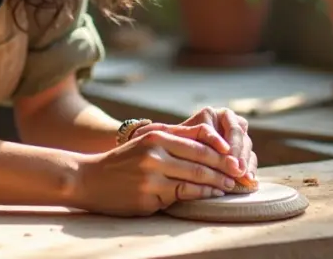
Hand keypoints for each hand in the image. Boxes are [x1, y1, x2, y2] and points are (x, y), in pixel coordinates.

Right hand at [72, 127, 242, 216]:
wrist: (89, 179)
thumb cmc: (123, 160)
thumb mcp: (147, 140)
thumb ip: (177, 136)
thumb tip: (213, 136)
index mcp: (156, 136)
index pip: (199, 143)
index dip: (222, 153)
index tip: (238, 159)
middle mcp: (155, 153)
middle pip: (201, 161)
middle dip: (226, 170)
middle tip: (242, 176)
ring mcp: (152, 176)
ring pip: (195, 180)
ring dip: (218, 184)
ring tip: (230, 187)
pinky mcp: (150, 196)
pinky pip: (183, 196)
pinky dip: (202, 196)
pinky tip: (211, 196)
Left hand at [167, 107, 256, 180]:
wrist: (172, 153)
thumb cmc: (174, 145)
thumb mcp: (183, 140)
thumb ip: (201, 141)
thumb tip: (221, 149)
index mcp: (212, 114)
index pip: (231, 127)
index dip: (232, 143)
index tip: (230, 157)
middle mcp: (226, 122)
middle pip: (242, 137)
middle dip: (240, 155)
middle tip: (238, 170)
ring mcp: (235, 136)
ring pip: (247, 147)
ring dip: (247, 163)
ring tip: (244, 177)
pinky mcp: (240, 151)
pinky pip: (250, 158)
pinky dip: (250, 169)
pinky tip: (249, 180)